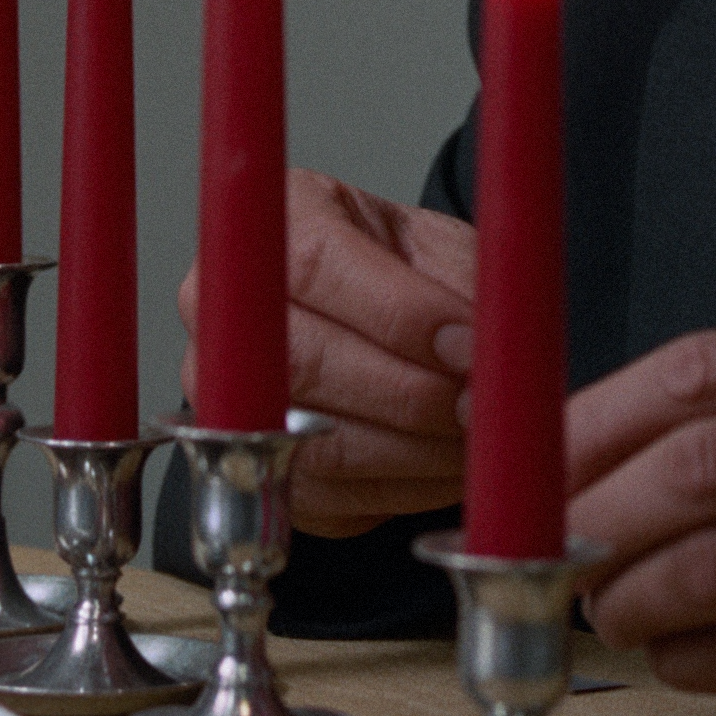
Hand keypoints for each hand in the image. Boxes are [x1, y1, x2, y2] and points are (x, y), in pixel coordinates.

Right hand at [179, 167, 474, 536]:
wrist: (386, 317)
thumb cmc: (411, 271)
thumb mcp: (447, 248)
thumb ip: (467, 283)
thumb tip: (492, 345)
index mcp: (279, 219)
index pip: (314, 264)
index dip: (398, 313)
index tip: (466, 343)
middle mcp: (223, 303)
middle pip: (304, 361)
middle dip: (410, 392)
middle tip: (480, 401)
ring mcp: (227, 393)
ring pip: (316, 441)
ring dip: (416, 450)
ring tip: (477, 436)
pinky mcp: (253, 465)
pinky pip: (332, 496)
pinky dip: (406, 488)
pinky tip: (452, 464)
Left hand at [566, 315, 715, 715]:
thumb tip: (591, 462)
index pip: (707, 368)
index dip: (599, 416)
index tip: (533, 460)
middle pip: (706, 462)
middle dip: (599, 512)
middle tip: (548, 550)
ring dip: (635, 593)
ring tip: (602, 608)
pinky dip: (696, 656)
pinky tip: (670, 654)